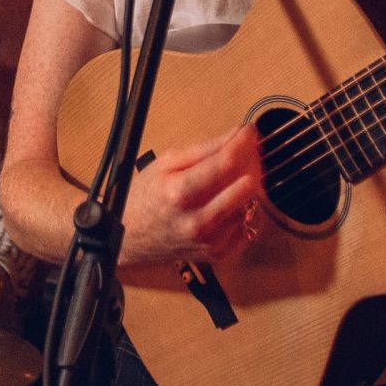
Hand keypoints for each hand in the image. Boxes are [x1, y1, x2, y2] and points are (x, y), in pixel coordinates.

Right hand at [115, 124, 263, 268]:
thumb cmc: (148, 196)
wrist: (132, 236)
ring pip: (253, 204)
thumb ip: (206, 148)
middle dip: (252, 162)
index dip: (244, 142)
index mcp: (180, 193)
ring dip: (249, 185)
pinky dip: (248, 210)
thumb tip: (238, 133)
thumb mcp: (167, 162)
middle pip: (247, 184)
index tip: (249, 131)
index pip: (227, 163)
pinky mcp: (220, 254)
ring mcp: (210, 241)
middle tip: (245, 153)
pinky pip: (253, 225)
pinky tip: (233, 202)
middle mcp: (197, 221)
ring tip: (234, 177)